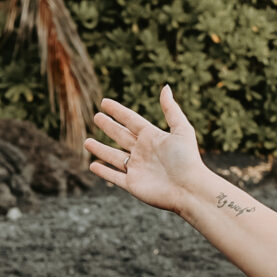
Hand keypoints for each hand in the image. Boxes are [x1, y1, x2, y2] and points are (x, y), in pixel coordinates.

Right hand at [86, 87, 209, 213]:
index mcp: (153, 137)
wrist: (189, 189)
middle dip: (108, 127)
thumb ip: (171, 109)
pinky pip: (114, 177)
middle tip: (96, 117)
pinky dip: (103, 172)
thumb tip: (165, 86)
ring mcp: (136, 168)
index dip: (118, 111)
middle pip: (121, 136)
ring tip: (86, 141)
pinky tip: (93, 165)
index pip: (131, 120)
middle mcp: (143, 152)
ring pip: (113, 157)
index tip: (104, 102)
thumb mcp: (182, 130)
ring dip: (100, 149)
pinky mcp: (132, 185)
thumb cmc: (187, 159)